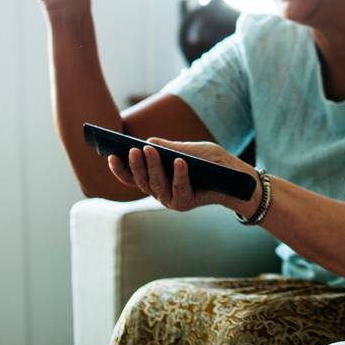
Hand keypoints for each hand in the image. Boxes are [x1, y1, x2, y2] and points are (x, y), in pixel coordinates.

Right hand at [106, 138, 259, 216]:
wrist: (234, 178)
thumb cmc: (211, 162)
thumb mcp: (191, 150)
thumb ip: (171, 147)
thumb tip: (149, 141)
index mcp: (156, 178)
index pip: (132, 176)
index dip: (120, 168)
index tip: (110, 154)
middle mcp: (159, 191)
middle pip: (141, 180)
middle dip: (135, 164)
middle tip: (131, 149)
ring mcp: (170, 199)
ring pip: (156, 185)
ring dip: (152, 167)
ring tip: (149, 150)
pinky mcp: (184, 203)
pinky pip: (178, 189)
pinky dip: (178, 174)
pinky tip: (178, 161)